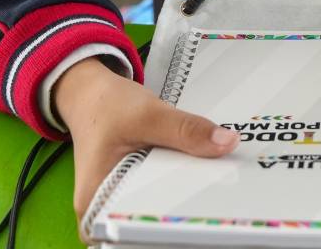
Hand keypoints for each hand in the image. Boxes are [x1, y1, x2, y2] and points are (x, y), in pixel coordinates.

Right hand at [53, 58, 239, 241]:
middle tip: (219, 190)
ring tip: (214, 181)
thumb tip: (226, 142)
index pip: (138, 223)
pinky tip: (201, 172)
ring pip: (163, 205)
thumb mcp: (146, 114)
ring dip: (187, 192)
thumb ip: (185, 129)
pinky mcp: (140, 190)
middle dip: (184, 204)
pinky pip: (168, 190)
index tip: (207, 205)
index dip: (172, 219)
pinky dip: (183, 181)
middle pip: (153, 218)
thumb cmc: (106, 107)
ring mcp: (123, 202)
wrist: (94, 96)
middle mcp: (105, 210)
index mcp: (95, 202)